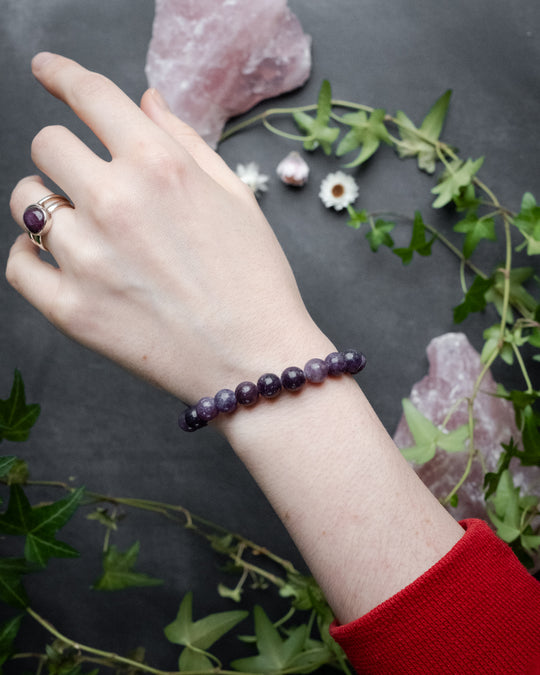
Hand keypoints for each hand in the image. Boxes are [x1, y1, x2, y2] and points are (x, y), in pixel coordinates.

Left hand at [7, 53, 330, 401]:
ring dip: (48, 204)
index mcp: (160, 167)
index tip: (46, 69)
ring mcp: (88, 259)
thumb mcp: (236, 197)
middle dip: (64, 153)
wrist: (255, 361)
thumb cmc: (256, 280)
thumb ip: (184, 140)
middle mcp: (116, 203)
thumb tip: (144, 100)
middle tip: (86, 178)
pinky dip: (32, 256)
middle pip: (46, 145)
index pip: (90, 96)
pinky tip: (60, 260)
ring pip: (26, 202)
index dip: (61, 74)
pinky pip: (19, 264)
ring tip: (84, 228)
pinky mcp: (72, 310)